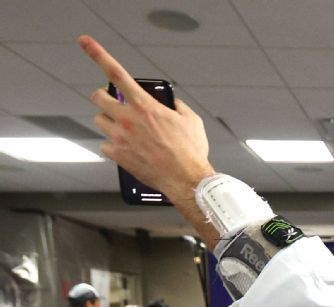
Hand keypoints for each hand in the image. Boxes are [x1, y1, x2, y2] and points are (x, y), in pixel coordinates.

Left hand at [79, 35, 214, 200]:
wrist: (186, 180)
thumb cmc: (190, 152)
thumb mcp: (192, 121)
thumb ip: (178, 107)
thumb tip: (173, 103)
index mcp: (145, 105)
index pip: (117, 73)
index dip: (98, 54)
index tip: (85, 42)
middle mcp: (127, 118)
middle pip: (98, 97)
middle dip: (103, 97)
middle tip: (112, 102)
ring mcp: (119, 136)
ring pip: (99, 120)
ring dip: (110, 122)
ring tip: (126, 131)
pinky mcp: (116, 154)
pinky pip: (105, 144)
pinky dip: (114, 146)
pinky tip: (129, 150)